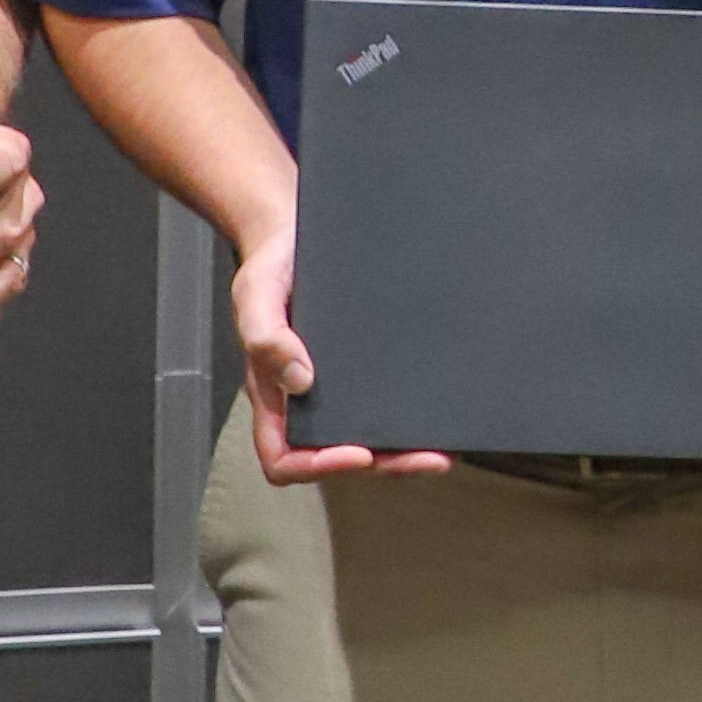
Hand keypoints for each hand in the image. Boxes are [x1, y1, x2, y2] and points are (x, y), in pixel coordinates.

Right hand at [232, 221, 446, 484]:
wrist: (296, 235)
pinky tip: (446, 409)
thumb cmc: (271, 269)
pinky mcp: (370, 369)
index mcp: (274, 396)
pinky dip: (416, 416)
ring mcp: (342, 389)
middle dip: (387, 466)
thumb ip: (266, 337)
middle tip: (430, 460)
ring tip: (445, 449)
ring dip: (407, 452)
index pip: (286, 458)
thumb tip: (302, 381)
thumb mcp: (255, 295)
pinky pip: (390, 403)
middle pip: (342, 458)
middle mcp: (309, 402)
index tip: (358, 453)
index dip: (319, 467)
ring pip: (372, 440)